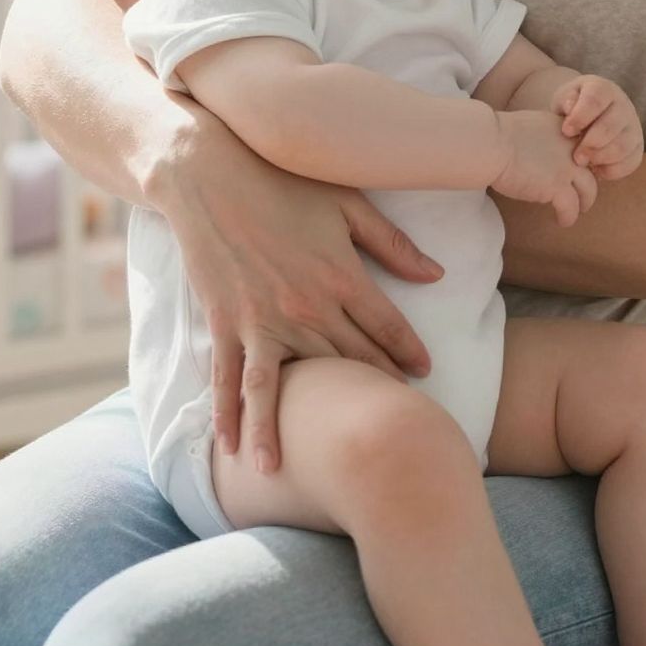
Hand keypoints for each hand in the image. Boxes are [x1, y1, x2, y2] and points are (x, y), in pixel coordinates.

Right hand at [150, 112, 441, 474]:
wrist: (209, 172)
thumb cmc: (284, 180)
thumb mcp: (348, 203)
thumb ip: (393, 244)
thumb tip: (436, 277)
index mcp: (342, 277)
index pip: (387, 329)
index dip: (409, 354)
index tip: (425, 376)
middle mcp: (305, 309)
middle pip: (345, 364)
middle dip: (368, 396)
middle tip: (386, 427)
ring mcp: (260, 321)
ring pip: (281, 390)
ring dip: (285, 433)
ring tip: (287, 474)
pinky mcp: (224, 322)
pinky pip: (230, 378)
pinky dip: (230, 414)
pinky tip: (233, 447)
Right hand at [490, 109, 598, 226]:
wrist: (491, 144)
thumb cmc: (496, 135)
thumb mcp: (530, 126)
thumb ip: (543, 136)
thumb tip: (539, 149)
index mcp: (563, 128)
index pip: (585, 146)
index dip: (583, 161)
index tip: (577, 172)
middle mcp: (571, 146)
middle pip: (592, 168)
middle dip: (588, 182)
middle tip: (582, 193)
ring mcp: (567, 167)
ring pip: (589, 190)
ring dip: (584, 202)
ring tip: (577, 210)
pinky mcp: (558, 186)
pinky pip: (571, 208)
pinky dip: (568, 217)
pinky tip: (561, 221)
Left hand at [551, 74, 644, 180]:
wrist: (586, 117)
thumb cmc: (573, 107)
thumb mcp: (565, 98)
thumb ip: (566, 100)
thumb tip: (570, 107)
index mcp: (604, 89)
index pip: (596, 100)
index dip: (580, 117)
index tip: (566, 131)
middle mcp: (623, 106)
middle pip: (612, 125)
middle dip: (591, 143)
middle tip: (575, 156)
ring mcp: (633, 127)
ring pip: (623, 146)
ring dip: (601, 158)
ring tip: (583, 163)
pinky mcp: (637, 148)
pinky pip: (631, 162)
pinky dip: (612, 170)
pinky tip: (595, 170)